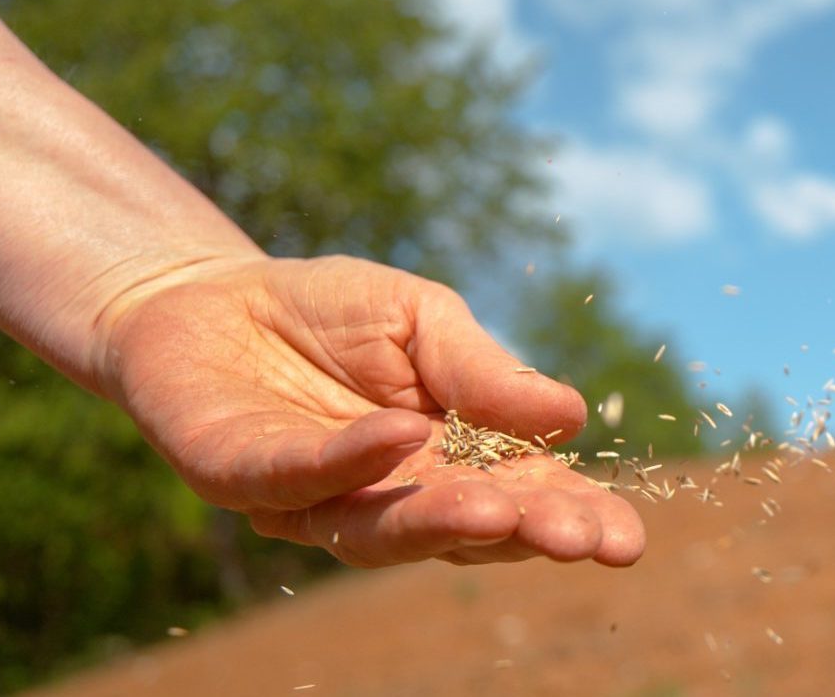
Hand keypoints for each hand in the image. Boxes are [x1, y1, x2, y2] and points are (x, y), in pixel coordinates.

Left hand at [96, 255, 643, 567]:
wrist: (208, 294)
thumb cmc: (330, 313)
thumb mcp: (426, 319)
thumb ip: (486, 373)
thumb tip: (571, 416)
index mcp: (454, 465)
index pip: (525, 502)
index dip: (575, 521)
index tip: (626, 540)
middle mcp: (391, 499)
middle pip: (464, 533)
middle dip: (525, 535)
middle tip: (579, 540)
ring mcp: (316, 501)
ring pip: (384, 531)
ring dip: (445, 522)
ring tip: (504, 510)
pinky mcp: (242, 480)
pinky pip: (301, 478)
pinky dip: (354, 461)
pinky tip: (405, 435)